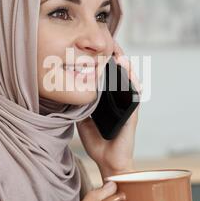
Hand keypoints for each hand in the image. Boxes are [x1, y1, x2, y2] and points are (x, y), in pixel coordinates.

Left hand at [76, 40, 141, 178]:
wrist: (108, 160)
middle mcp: (120, 97)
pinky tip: (124, 66)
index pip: (108, 72)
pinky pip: (134, 91)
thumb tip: (65, 87)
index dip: (103, 57)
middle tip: (107, 40)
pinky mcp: (134, 111)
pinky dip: (131, 77)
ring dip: (124, 61)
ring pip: (129, 77)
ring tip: (116, 50)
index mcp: (108, 97)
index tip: (95, 44)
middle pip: (120, 71)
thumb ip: (79, 102)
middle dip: (115, 54)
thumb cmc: (97, 139)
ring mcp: (128, 103)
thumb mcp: (82, 116)